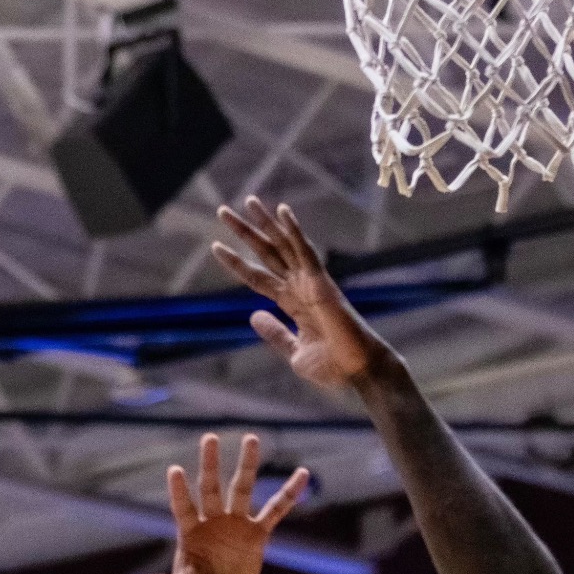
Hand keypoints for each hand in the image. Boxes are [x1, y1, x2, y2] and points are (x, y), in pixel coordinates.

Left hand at [136, 434, 309, 573]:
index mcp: (189, 533)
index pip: (183, 507)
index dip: (179, 491)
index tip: (174, 470)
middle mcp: (211, 522)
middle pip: (211, 488)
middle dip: (210, 464)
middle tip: (209, 437)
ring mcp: (235, 525)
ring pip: (241, 489)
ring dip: (247, 465)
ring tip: (252, 438)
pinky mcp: (256, 536)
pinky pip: (275, 511)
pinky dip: (288, 494)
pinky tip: (301, 474)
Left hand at [211, 198, 392, 391]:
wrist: (358, 372)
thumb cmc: (332, 366)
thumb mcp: (294, 351)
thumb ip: (275, 333)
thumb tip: (253, 316)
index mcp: (292, 302)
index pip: (257, 277)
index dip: (236, 262)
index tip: (215, 247)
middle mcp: (300, 286)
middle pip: (266, 253)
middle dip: (245, 232)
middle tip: (222, 211)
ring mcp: (311, 282)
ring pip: (283, 245)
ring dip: (265, 223)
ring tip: (248, 201)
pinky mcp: (322, 282)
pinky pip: (305, 251)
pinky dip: (294, 231)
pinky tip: (282, 211)